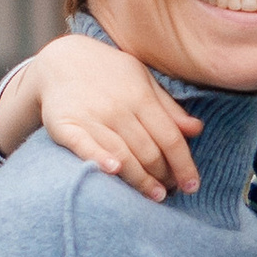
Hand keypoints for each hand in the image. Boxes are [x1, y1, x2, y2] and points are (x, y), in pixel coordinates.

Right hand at [19, 33, 202, 202]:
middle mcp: (118, 108)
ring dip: (141, 180)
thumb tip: (196, 130)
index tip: (192, 186)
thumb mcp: (143, 80)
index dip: (184, 165)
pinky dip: (99, 158)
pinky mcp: (65, 125)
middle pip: (149, 151)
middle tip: (171, 192)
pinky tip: (113, 171)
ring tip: (155, 196)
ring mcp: (91, 116)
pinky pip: (84, 145)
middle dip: (164, 176)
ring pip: (123, 155)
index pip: (170, 138)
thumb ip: (168, 107)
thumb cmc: (109, 73)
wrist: (60, 60)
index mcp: (141, 97)